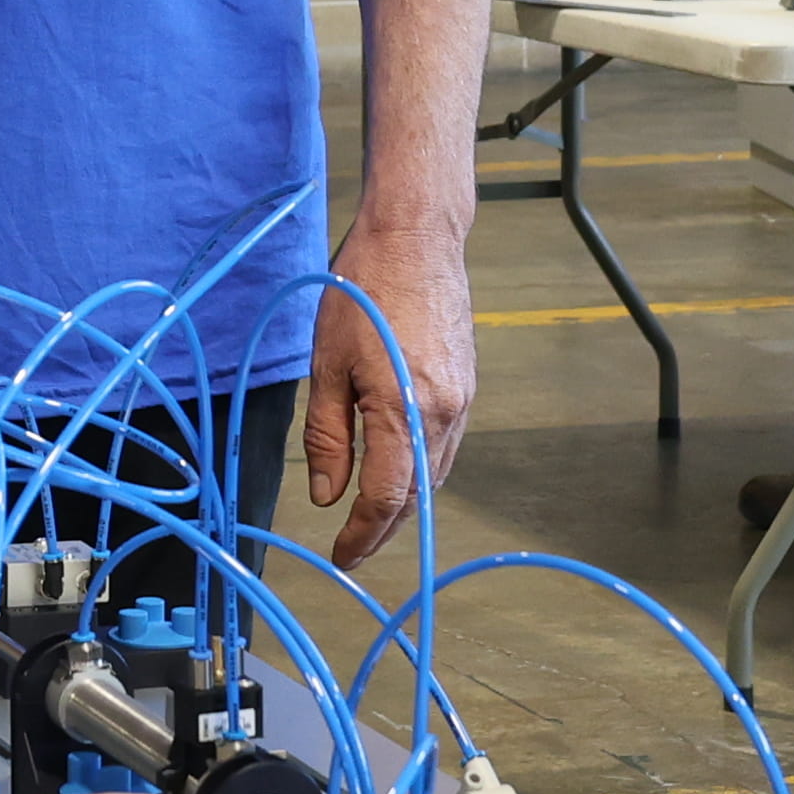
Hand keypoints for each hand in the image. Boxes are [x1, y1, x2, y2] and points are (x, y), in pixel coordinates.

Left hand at [296, 206, 471, 567]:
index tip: (340, 556)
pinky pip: (445, 446)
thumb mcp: (326, 363)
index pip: (386, 498)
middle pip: (417, 495)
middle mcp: (444, 413)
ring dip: (404, 503)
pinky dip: (420, 470)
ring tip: (369, 519)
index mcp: (405, 409)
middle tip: (352, 548)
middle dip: (384, 529)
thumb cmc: (362, 291)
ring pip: (435, 474)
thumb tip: (326, 494)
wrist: (417, 237)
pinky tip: (396, 470)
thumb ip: (326, 435)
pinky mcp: (467, 385)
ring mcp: (463, 400)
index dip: (362, 535)